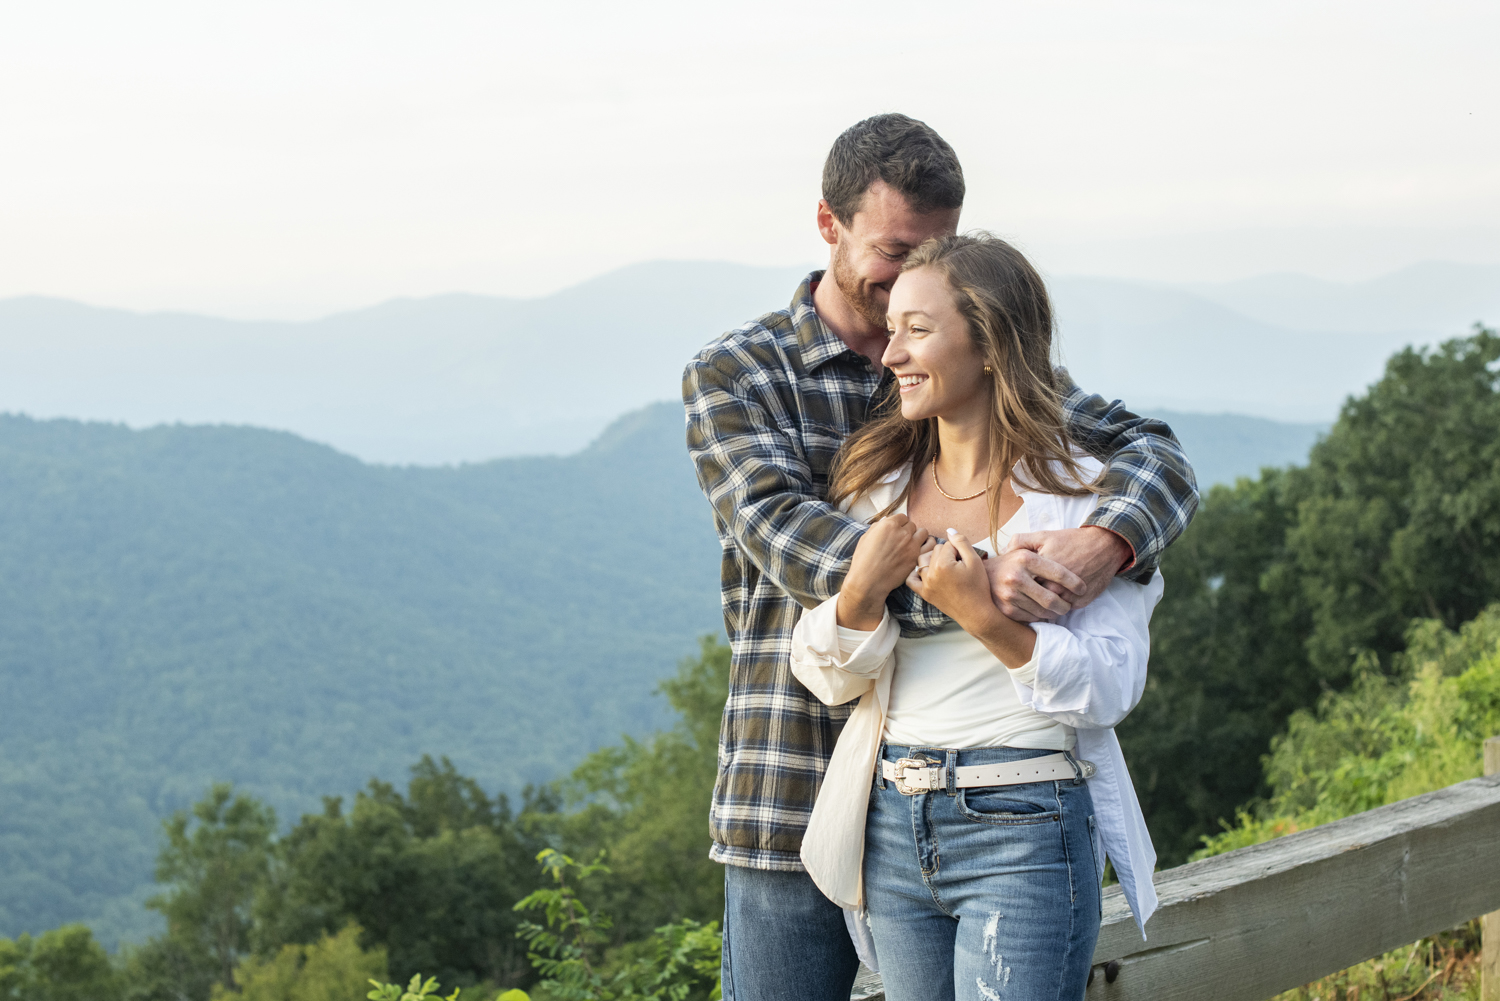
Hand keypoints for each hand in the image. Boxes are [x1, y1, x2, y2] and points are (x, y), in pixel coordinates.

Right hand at [837, 514, 929, 628]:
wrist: (868, 581)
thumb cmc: (863, 560)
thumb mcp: (866, 537)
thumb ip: (878, 527)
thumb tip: (886, 522)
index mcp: (889, 525)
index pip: (902, 517)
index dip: (899, 524)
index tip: (896, 531)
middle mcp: (902, 533)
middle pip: (912, 525)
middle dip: (907, 530)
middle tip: (902, 539)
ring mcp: (911, 545)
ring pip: (923, 533)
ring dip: (918, 536)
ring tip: (912, 544)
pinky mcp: (916, 558)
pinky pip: (928, 546)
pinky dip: (925, 547)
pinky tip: (919, 551)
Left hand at [906, 531, 998, 634]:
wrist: (976, 612)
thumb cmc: (978, 587)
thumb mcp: (975, 561)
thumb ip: (961, 542)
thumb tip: (949, 530)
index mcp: (943, 564)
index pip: (947, 544)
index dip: (958, 550)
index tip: (964, 560)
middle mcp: (930, 574)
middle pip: (934, 551)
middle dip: (946, 554)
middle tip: (958, 566)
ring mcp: (925, 584)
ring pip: (922, 561)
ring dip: (933, 560)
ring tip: (946, 567)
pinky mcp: (924, 593)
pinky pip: (911, 579)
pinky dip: (916, 573)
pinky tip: (927, 572)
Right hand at [983, 549, 1081, 621]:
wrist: (978, 576)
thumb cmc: (1009, 562)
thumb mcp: (1023, 549)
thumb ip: (1042, 550)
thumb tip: (1069, 559)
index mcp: (1025, 558)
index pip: (1058, 573)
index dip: (1074, 583)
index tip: (1082, 588)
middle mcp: (1016, 576)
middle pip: (1052, 598)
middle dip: (1065, 605)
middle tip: (1069, 605)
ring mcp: (1009, 594)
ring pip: (1043, 611)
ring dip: (1055, 613)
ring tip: (1058, 609)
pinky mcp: (1006, 609)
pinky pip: (1032, 617)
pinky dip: (1040, 616)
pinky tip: (1042, 611)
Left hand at [1004, 526, 1131, 613]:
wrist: (1104, 546)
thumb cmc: (1071, 541)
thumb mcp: (1044, 535)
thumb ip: (1020, 541)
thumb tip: (1004, 551)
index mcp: (1042, 569)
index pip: (1023, 586)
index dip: (1021, 585)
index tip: (1019, 583)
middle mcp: (1056, 585)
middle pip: (1036, 600)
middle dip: (1031, 598)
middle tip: (1028, 594)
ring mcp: (1070, 595)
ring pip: (1051, 608)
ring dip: (1046, 605)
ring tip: (1042, 598)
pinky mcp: (1082, 602)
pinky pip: (1066, 609)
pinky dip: (1062, 606)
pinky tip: (1058, 598)